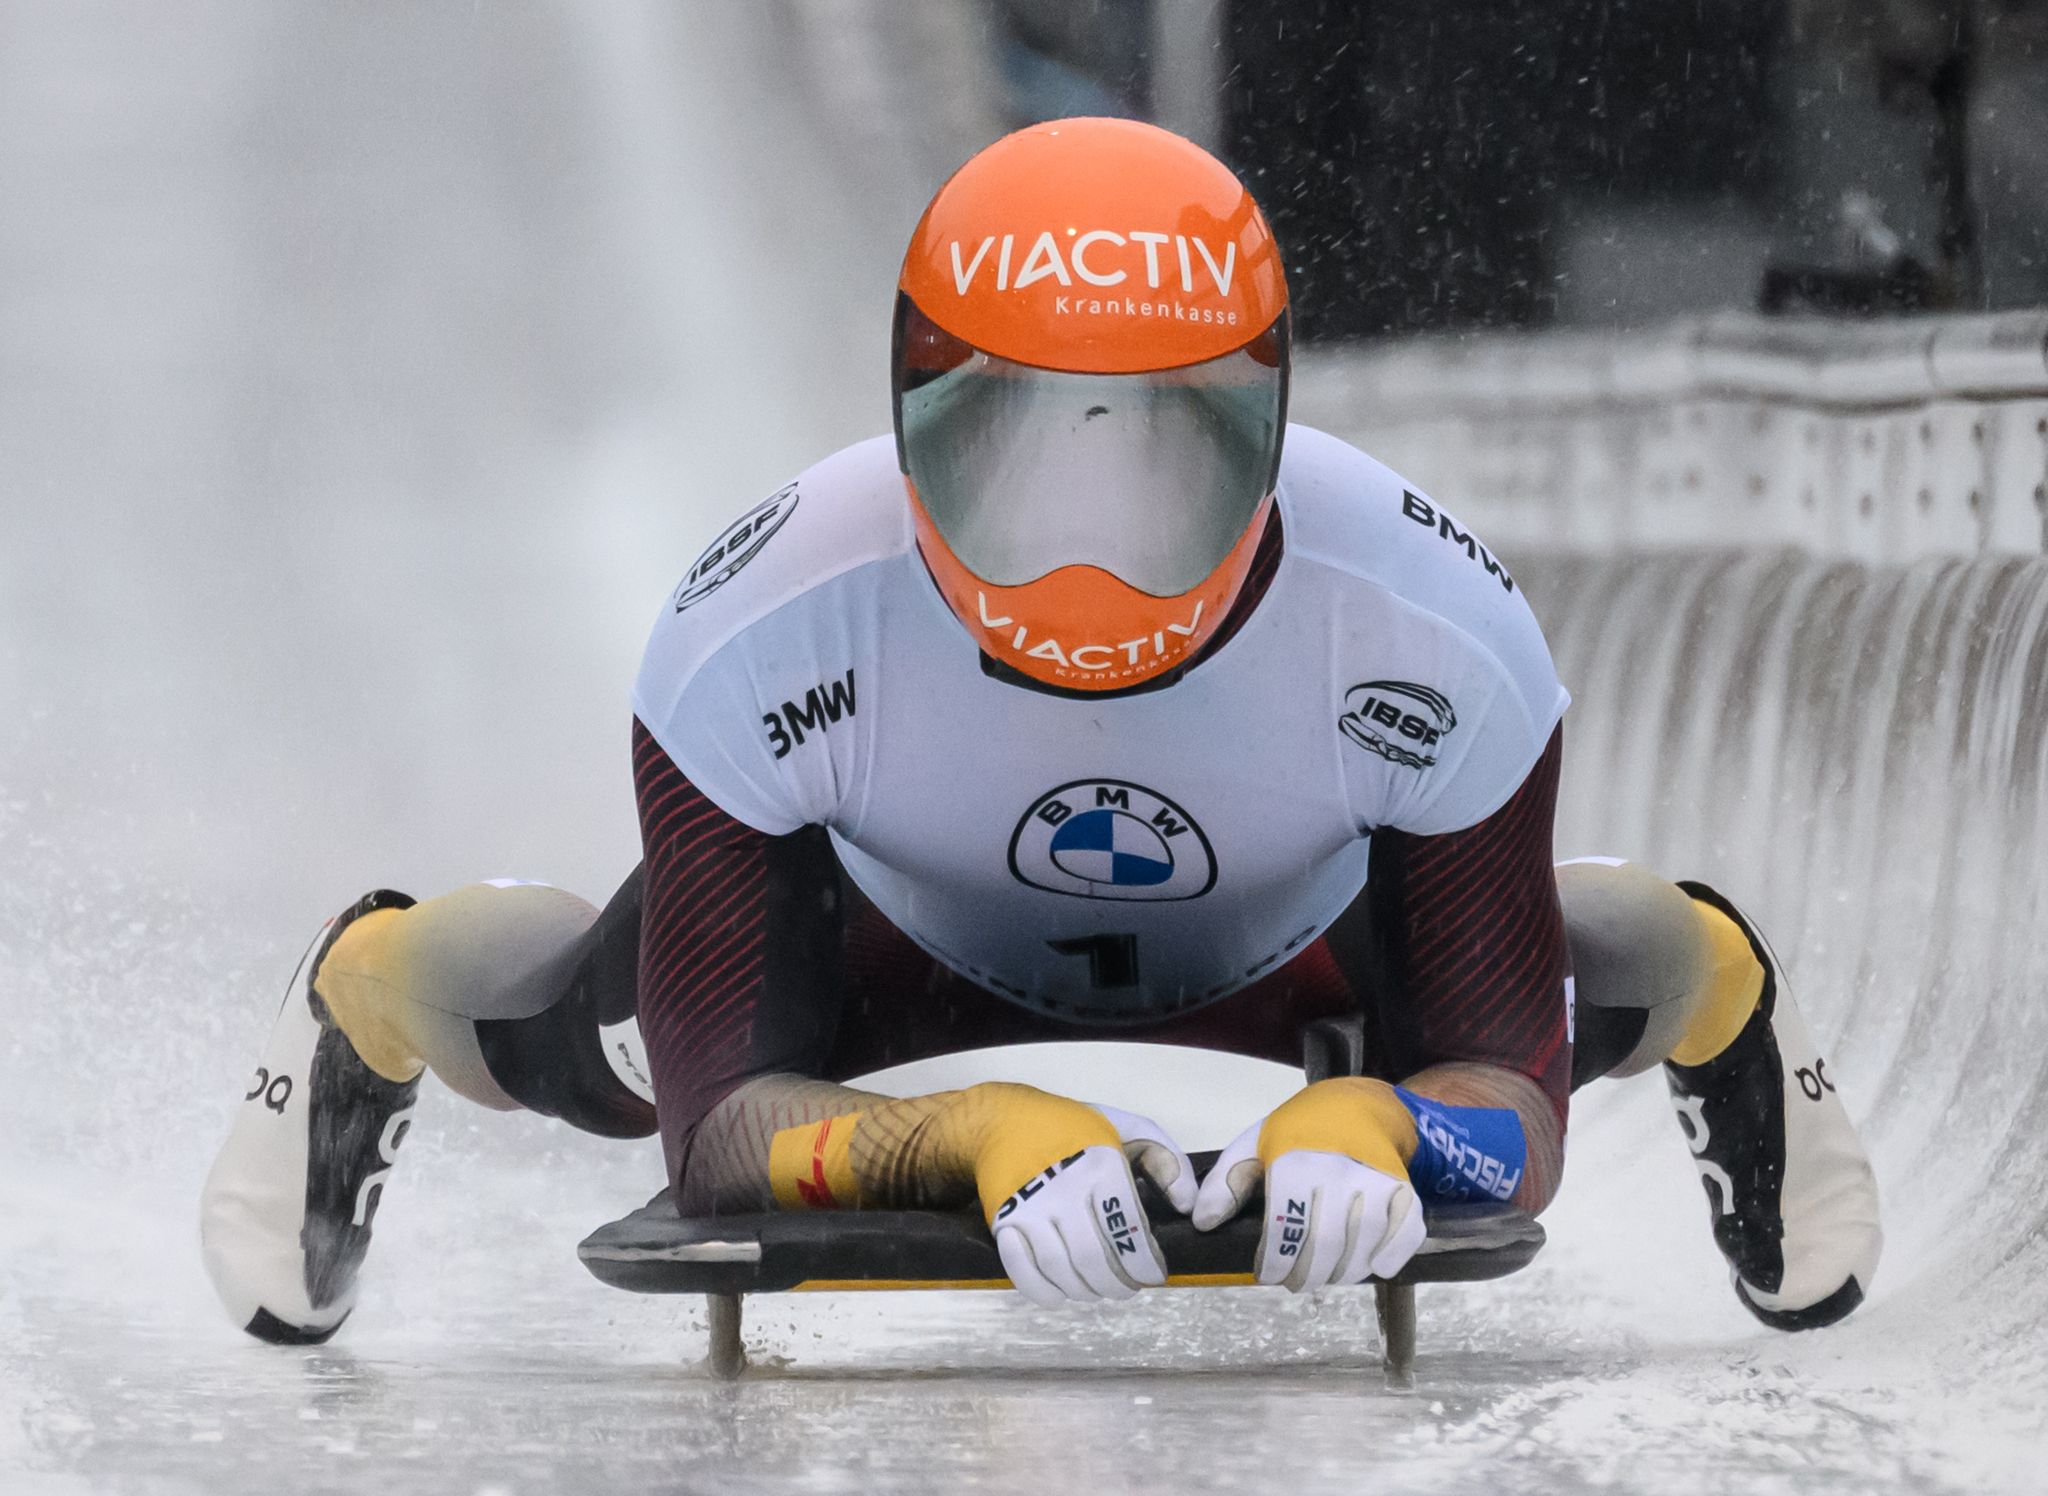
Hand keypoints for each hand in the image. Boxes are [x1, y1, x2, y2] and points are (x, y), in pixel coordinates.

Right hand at [980, 1093, 1192, 1306]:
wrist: (1003, 1120)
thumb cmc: (1072, 1128)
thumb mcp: (1129, 1128)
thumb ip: (1168, 1162)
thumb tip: (1188, 1207)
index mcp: (1100, 1166)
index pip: (1128, 1232)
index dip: (1145, 1264)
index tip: (1154, 1275)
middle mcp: (1063, 1189)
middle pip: (1094, 1259)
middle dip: (1117, 1285)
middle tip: (1128, 1288)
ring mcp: (1029, 1208)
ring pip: (1061, 1270)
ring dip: (1085, 1292)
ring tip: (1099, 1291)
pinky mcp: (1003, 1222)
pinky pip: (1022, 1272)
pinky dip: (1043, 1293)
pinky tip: (1060, 1295)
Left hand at [1191, 1078, 1426, 1291]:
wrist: (1360, 1105)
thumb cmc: (1302, 1130)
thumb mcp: (1256, 1144)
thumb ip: (1227, 1181)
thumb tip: (1204, 1222)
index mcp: (1295, 1163)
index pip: (1284, 1229)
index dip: (1274, 1262)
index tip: (1268, 1274)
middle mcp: (1337, 1173)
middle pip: (1323, 1247)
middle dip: (1306, 1275)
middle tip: (1296, 1281)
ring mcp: (1375, 1182)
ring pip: (1361, 1248)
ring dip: (1341, 1273)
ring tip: (1326, 1274)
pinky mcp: (1405, 1190)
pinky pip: (1404, 1235)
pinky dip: (1389, 1258)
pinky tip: (1372, 1265)